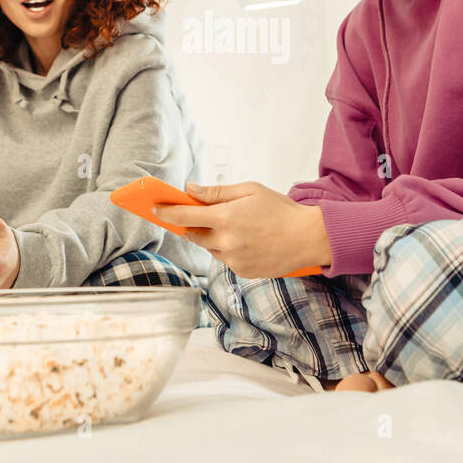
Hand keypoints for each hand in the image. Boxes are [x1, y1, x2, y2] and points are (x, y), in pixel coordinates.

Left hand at [153, 181, 330, 278]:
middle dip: (190, 225)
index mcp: (226, 218)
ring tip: (235, 226)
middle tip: (197, 215)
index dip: (166, 212)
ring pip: (209, 248)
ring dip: (211, 237)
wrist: (308, 237)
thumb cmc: (280, 209)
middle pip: (193, 235)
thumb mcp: (249, 191)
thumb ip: (216, 192)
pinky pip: (225, 259)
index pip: (184, 217)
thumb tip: (189, 190)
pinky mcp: (242, 272)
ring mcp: (233, 259)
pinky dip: (227, 249)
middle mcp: (226, 242)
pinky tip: (247, 240)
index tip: (154, 208)